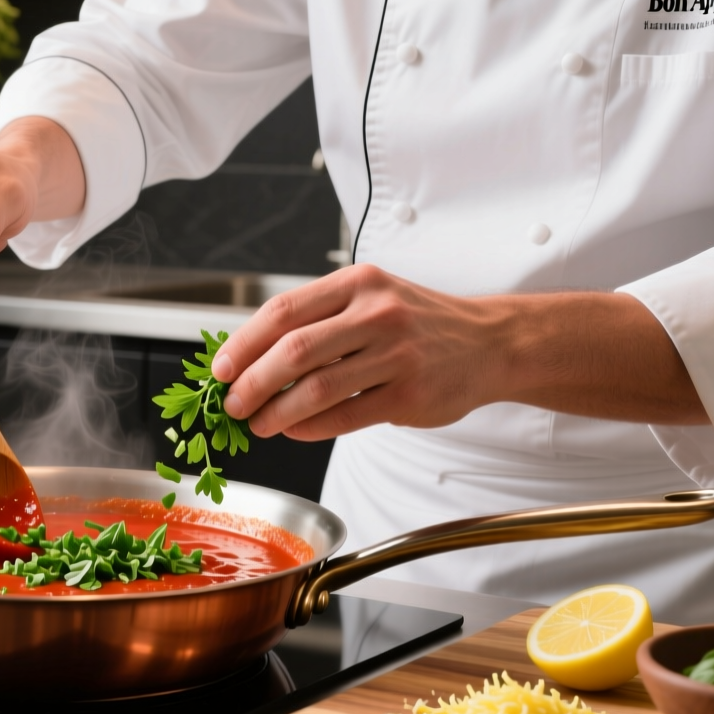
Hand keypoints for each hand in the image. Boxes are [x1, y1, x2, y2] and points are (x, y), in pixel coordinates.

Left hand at [210, 264, 705, 440]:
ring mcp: (397, 353)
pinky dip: (310, 428)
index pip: (284, 312)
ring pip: (317, 388)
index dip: (244, 344)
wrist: (492, 342)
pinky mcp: (411, 394)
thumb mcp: (371, 298)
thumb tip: (250, 357)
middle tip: (233, 404)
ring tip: (259, 424)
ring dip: (276, 412)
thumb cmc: (419, 323)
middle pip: (294, 351)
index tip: (221, 370)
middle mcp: (377, 312)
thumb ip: (319, 319)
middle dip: (252, 383)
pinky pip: (345, 416)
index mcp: (358, 283)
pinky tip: (295, 430)